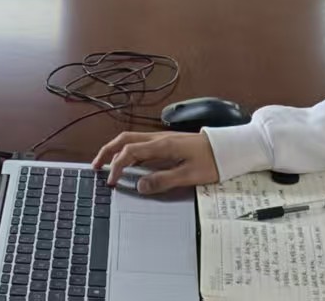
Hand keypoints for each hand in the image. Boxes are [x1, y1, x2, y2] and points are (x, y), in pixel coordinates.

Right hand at [93, 131, 218, 195]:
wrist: (229, 148)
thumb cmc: (212, 161)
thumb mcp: (189, 175)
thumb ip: (163, 180)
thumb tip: (140, 186)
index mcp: (162, 145)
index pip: (130, 152)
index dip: (117, 166)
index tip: (112, 181)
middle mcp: (159, 138)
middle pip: (125, 140)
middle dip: (107, 151)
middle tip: (95, 166)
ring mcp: (162, 138)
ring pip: (131, 139)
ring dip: (116, 150)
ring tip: (106, 163)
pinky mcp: (167, 142)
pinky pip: (141, 144)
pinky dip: (128, 151)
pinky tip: (128, 162)